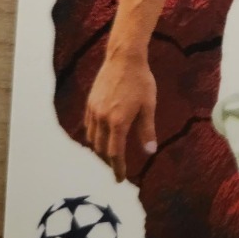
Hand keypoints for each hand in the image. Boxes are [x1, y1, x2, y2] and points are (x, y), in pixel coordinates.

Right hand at [84, 54, 157, 181]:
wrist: (124, 58)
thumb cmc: (141, 81)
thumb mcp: (148, 106)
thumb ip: (147, 130)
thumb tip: (150, 152)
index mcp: (118, 122)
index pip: (115, 153)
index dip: (118, 168)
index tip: (120, 179)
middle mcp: (102, 119)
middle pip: (102, 149)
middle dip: (109, 161)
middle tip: (118, 168)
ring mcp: (93, 111)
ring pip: (93, 139)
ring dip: (100, 150)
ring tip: (110, 154)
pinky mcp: (90, 103)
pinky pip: (88, 126)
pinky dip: (94, 136)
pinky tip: (102, 136)